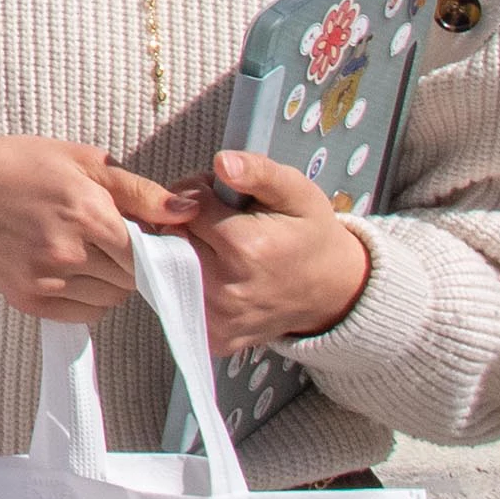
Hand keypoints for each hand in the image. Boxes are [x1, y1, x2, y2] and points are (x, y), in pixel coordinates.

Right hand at [0, 136, 183, 324]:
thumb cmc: (16, 167)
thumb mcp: (80, 159)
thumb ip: (138, 190)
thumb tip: (188, 211)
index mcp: (86, 212)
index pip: (148, 251)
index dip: (151, 244)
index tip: (140, 231)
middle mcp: (68, 252)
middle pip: (132, 278)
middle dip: (130, 261)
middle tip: (107, 237)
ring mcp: (47, 280)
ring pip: (112, 299)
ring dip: (110, 280)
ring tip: (86, 252)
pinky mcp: (29, 300)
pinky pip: (85, 313)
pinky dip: (88, 298)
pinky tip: (71, 270)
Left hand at [168, 153, 374, 353]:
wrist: (332, 292)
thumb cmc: (309, 236)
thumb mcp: (296, 193)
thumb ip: (258, 172)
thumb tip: (222, 162)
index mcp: (245, 247)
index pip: (186, 205)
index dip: (200, 194)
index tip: (222, 198)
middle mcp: (226, 287)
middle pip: (171, 237)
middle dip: (187, 223)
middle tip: (221, 223)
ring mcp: (218, 318)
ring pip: (167, 268)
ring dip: (183, 252)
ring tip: (220, 248)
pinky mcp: (212, 336)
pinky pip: (176, 299)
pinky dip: (186, 282)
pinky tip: (215, 273)